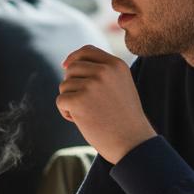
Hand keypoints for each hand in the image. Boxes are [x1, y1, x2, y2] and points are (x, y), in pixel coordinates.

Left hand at [56, 44, 155, 163]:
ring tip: (88, 114)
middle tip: (84, 103)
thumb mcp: (119, 87)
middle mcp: (104, 71)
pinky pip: (61, 100)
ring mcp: (91, 85)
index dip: (74, 57)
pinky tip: (81, 121)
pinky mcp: (79, 100)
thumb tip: (68, 64)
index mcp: (116, 65)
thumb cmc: (124, 118)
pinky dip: (66, 112)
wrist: (132, 142)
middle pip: (72, 68)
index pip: (87, 50)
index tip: (65, 66)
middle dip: (72, 84)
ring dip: (70, 100)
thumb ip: (101, 72)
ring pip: (64, 85)